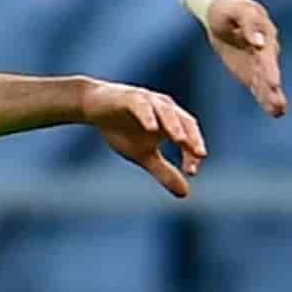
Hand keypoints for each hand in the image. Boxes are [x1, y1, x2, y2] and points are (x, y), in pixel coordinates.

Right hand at [83, 82, 205, 197]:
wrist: (92, 107)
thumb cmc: (121, 129)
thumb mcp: (144, 155)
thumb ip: (164, 172)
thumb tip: (186, 194)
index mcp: (171, 121)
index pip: (190, 135)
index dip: (192, 153)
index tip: (190, 172)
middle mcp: (164, 108)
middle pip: (184, 121)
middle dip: (192, 138)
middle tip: (199, 154)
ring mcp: (148, 100)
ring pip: (166, 111)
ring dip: (174, 126)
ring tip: (180, 140)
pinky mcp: (129, 97)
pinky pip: (142, 105)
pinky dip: (148, 116)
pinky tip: (151, 128)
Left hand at [206, 0, 287, 118]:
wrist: (222, 14)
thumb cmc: (230, 9)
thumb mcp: (237, 10)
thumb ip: (248, 23)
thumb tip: (257, 42)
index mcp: (265, 34)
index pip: (267, 54)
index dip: (269, 69)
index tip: (273, 83)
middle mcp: (266, 51)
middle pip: (270, 71)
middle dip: (272, 87)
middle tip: (278, 102)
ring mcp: (259, 63)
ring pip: (267, 82)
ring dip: (272, 96)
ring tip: (279, 111)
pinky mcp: (251, 72)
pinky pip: (259, 87)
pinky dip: (265, 98)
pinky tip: (276, 112)